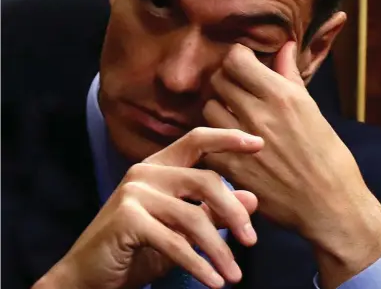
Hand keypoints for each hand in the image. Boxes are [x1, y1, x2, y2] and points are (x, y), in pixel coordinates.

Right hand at [33, 128, 263, 288]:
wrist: (89, 276)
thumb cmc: (138, 247)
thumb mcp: (182, 228)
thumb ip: (213, 210)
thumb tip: (252, 199)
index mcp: (160, 166)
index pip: (197, 140)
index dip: (228, 138)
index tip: (259, 143)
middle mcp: (147, 171)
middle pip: (205, 180)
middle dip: (233, 212)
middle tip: (251, 241)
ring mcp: (135, 192)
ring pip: (194, 216)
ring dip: (219, 250)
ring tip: (234, 275)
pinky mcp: (128, 218)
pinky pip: (176, 243)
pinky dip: (200, 265)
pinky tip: (214, 282)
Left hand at [203, 42, 380, 285]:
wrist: (328, 204)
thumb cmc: (327, 154)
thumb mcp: (312, 109)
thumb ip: (290, 75)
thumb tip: (286, 46)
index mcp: (281, 95)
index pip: (236, 59)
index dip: (237, 58)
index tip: (243, 65)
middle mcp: (258, 113)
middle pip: (218, 79)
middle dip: (226, 80)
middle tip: (237, 90)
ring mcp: (240, 141)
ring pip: (208, 107)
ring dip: (218, 108)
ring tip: (232, 116)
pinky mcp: (230, 167)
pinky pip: (208, 139)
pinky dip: (215, 137)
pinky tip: (228, 141)